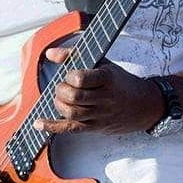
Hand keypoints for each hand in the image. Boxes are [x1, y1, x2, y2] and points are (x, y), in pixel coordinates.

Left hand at [33, 47, 163, 134]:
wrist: (144, 106)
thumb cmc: (120, 81)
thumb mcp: (103, 63)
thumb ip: (75, 55)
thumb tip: (50, 53)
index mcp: (107, 78)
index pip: (81, 79)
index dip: (70, 76)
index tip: (71, 74)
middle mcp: (104, 98)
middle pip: (74, 97)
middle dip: (62, 90)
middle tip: (63, 87)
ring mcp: (100, 115)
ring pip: (72, 113)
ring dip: (59, 104)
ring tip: (61, 98)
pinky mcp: (95, 128)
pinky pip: (71, 129)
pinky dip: (52, 126)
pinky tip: (39, 123)